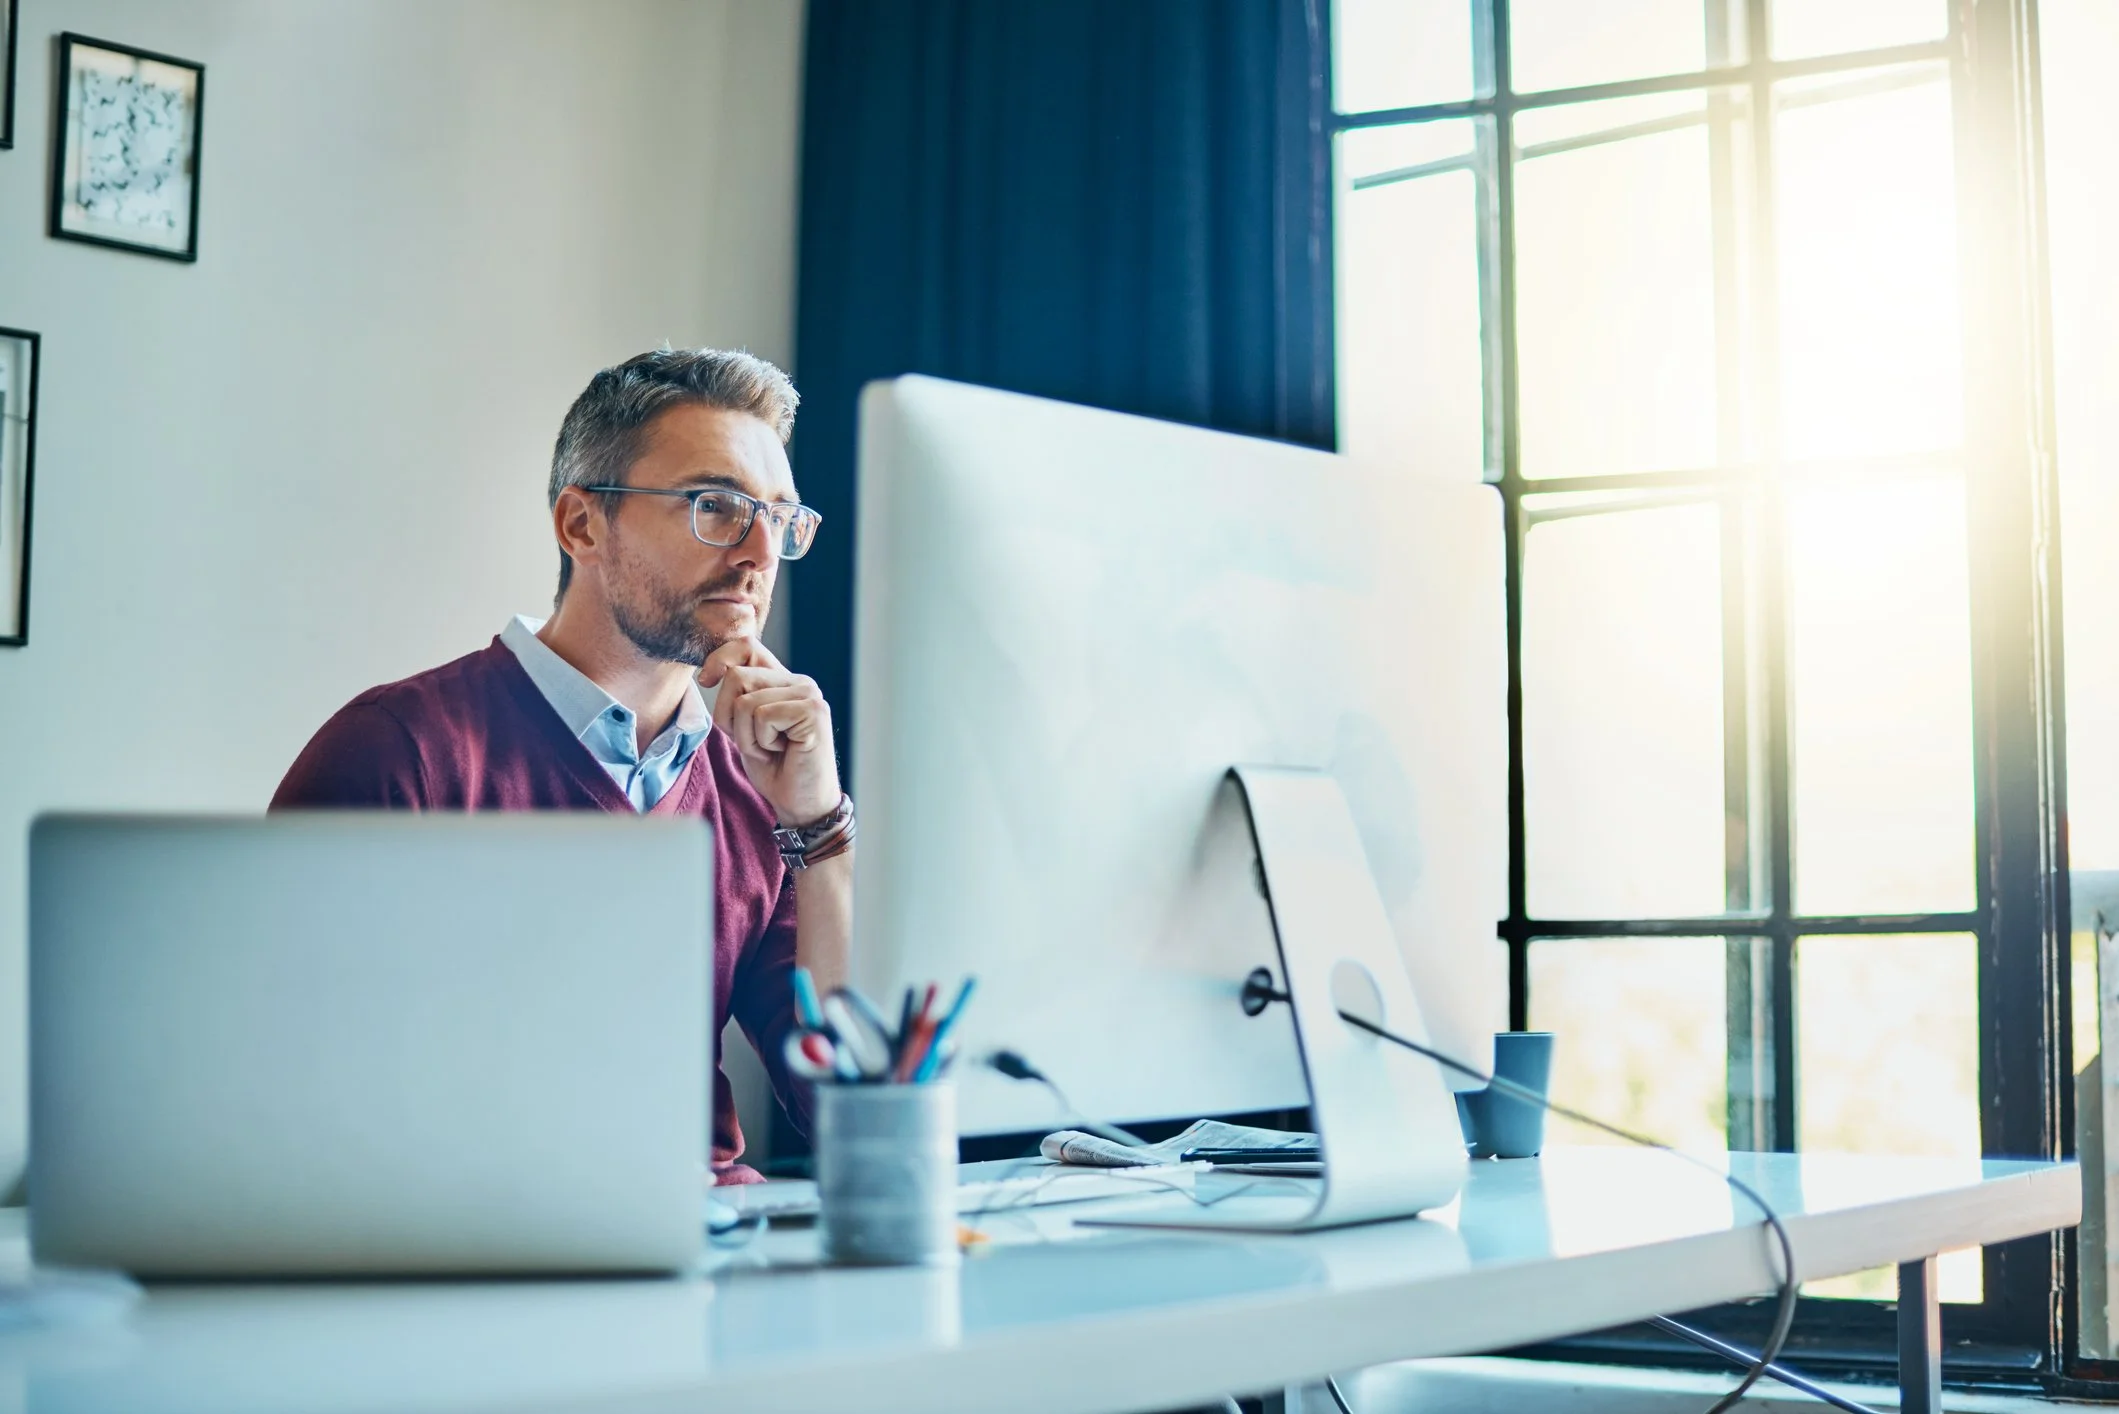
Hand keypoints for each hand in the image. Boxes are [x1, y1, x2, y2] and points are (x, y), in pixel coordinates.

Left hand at [699, 637, 840, 826]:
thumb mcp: (746, 727)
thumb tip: (711, 672)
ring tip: (770, 749)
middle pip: (737, 676)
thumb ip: (737, 697)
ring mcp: (809, 695)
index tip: (706, 680)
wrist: (801, 803)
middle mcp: (799, 682)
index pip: (746, 646)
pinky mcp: (813, 712)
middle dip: (729, 717)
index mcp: (784, 680)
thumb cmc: (774, 768)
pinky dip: (760, 742)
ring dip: (746, 736)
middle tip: (754, 741)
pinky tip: (781, 752)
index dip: (720, 658)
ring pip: (745, 702)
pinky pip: (762, 717)